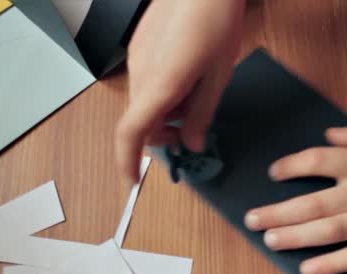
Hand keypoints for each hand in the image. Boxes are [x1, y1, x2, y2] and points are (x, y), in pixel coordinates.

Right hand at [116, 0, 244, 180]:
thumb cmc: (215, 20)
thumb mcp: (219, 75)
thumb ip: (202, 114)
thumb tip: (193, 142)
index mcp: (161, 84)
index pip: (131, 134)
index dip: (127, 162)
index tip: (132, 181)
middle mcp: (141, 73)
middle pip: (139, 122)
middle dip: (162, 135)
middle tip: (192, 131)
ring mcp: (136, 59)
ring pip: (143, 103)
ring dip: (164, 113)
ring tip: (195, 94)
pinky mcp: (138, 47)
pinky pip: (144, 82)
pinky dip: (161, 93)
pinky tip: (186, 76)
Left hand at [245, 124, 346, 273]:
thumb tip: (329, 130)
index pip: (317, 161)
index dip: (289, 166)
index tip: (272, 173)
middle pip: (312, 201)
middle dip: (277, 210)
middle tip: (250, 219)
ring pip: (329, 230)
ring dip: (295, 236)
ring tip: (269, 240)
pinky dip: (333, 265)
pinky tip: (309, 270)